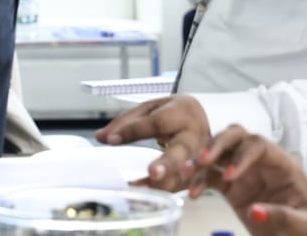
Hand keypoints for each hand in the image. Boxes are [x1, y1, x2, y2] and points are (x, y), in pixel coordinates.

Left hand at [93, 95, 209, 190]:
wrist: (204, 117)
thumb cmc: (173, 112)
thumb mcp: (150, 108)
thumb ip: (127, 122)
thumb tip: (101, 137)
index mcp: (181, 114)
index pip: (156, 123)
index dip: (133, 131)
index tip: (111, 139)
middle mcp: (193, 136)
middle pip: (182, 150)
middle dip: (168, 163)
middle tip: (153, 173)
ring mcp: (201, 157)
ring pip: (188, 173)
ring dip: (168, 184)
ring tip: (145, 191)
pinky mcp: (202, 172)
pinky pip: (188, 185)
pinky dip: (171, 192)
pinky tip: (154, 198)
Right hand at [188, 125, 306, 234]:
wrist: (298, 235)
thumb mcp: (303, 224)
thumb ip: (283, 217)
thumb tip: (255, 212)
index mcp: (281, 163)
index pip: (259, 145)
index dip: (242, 155)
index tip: (230, 175)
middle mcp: (260, 161)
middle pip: (236, 136)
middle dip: (217, 144)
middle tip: (202, 159)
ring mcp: (243, 171)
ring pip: (219, 151)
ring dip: (202, 157)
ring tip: (188, 170)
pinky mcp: (230, 186)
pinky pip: (210, 176)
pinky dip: (199, 181)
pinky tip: (192, 193)